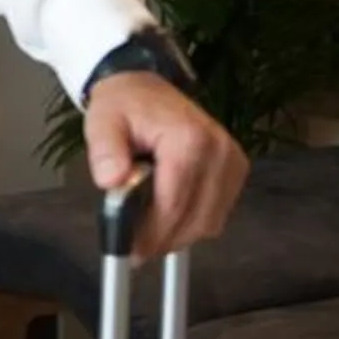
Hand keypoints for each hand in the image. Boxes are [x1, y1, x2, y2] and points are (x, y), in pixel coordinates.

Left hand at [82, 73, 248, 258]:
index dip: (153, 235)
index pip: (175, 204)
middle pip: (197, 219)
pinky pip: (217, 213)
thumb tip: (111, 181)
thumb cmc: (123, 106)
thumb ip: (105, 151)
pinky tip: (170, 216)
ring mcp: (232, 161)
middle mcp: (219, 151)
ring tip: (150, 231)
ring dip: (180, 234)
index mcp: (189, 140)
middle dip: (165, 240)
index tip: (131, 252)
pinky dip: (194, 222)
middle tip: (136, 248)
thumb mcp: (102, 123)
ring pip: (210, 222)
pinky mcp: (236, 169)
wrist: (144, 87)